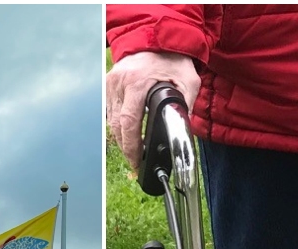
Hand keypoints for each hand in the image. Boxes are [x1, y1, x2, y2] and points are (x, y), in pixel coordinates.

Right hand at [106, 51, 200, 170]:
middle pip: (116, 126)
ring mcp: (111, 82)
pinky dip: (118, 125)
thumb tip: (183, 131)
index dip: (131, 146)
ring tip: (133, 150)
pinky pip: (110, 111)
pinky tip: (128, 133)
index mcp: (137, 82)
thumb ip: (186, 106)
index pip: (129, 122)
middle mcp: (119, 82)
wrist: (159, 37)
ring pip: (111, 121)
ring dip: (121, 138)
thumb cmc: (174, 60)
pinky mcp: (108, 84)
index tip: (136, 160)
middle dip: (126, 147)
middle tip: (136, 161)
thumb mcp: (189, 81)